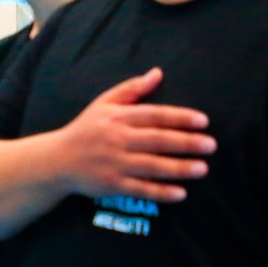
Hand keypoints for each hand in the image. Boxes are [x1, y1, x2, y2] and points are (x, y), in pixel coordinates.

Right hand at [55, 68, 214, 202]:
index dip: (180, 118)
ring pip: (152, 166)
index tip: (203, 121)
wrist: (56, 160)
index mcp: (117, 118)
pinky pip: (140, 189)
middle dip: (187, 143)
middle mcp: (116, 140)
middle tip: (211, 145)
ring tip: (203, 168)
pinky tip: (181, 193)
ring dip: (179, 168)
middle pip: (157, 140)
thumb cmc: (85, 130)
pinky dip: (160, 192)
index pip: (154, 115)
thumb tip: (158, 73)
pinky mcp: (110, 184)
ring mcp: (113, 163)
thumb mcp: (103, 104)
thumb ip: (132, 89)